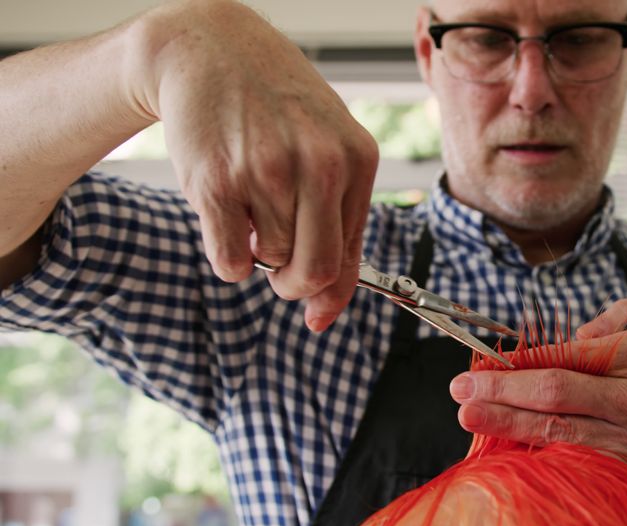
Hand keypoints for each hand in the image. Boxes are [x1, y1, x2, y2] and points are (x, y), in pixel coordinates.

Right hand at [132, 0, 378, 330]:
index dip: (332, 292)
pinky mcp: (218, 181)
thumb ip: (336, 222)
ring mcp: (268, 171)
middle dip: (295, 286)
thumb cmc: (274, 107)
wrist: (209, 50)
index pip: (351, 254)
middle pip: (315, 269)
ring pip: (270, 261)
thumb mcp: (325, 145)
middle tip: (279, 270)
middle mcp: (319, 164)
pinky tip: (228, 219)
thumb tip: (325, 313)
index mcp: (357, 158)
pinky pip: (229, 261)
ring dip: (258, 252)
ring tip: (250, 207)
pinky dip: (228, 259)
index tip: (317, 313)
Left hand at [448, 299, 626, 484]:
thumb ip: (619, 314)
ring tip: (471, 418)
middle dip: (504, 392)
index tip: (484, 362)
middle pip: (559, 396)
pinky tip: (506, 443)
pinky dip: (538, 448)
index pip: (570, 357)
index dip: (522, 361)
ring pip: (562, 431)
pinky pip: (575, 454)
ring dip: (510, 425)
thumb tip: (572, 335)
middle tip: (461, 390)